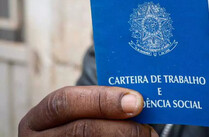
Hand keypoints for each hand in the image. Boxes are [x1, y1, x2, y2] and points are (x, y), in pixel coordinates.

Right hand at [19, 86, 157, 136]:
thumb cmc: (74, 125)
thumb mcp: (75, 112)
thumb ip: (97, 105)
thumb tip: (135, 100)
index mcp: (39, 118)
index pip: (65, 102)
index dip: (102, 100)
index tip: (136, 101)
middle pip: (80, 130)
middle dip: (118, 127)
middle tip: (147, 130)